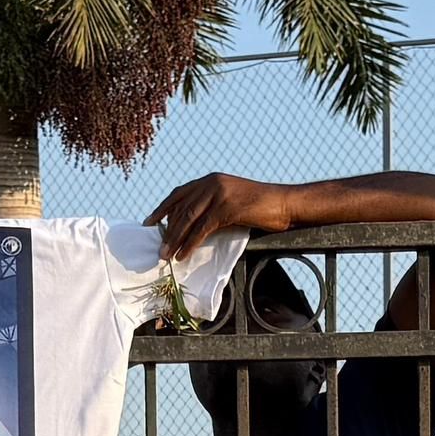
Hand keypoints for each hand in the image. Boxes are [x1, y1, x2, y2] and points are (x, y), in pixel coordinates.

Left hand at [144, 172, 287, 254]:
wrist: (285, 203)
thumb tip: (192, 225)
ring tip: (166, 256)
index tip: (150, 222)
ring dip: (175, 240)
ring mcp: (219, 194)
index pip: (179, 193)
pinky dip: (190, 244)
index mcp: (210, 179)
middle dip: (167, 231)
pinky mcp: (227, 207)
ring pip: (188, 219)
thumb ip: (212, 205)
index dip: (162, 208)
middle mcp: (212, 183)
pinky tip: (184, 255)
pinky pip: (203, 229)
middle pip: (181, 208)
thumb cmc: (261, 206)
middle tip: (158, 249)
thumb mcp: (232, 200)